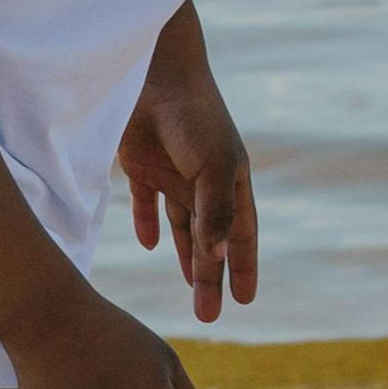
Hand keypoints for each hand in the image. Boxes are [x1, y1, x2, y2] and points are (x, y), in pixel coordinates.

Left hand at [121, 22, 257, 323]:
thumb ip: (214, 213)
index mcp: (230, 180)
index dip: (244, 266)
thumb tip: (216, 260)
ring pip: (183, 227)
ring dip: (186, 258)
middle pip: (210, 239)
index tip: (246, 300)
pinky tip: (150, 244)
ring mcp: (172, 174)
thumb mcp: (211, 167)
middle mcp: (204, 181)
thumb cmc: (193, 117)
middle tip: (209, 315)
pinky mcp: (141, 165)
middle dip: (210, 277)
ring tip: (190, 288)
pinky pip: (146, 203)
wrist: (153, 73)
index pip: (241, 234)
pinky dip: (148, 223)